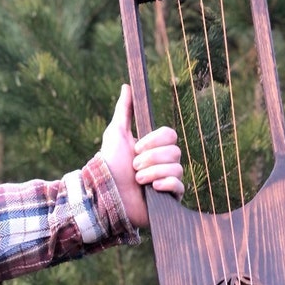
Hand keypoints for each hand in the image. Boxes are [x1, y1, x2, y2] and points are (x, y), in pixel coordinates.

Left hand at [100, 84, 183, 227]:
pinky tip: (152, 188)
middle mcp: (164, 163)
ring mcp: (168, 180)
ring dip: (152, 172)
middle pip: (175, 151)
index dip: (154, 141)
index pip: (170, 135)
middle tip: (134, 166)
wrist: (105, 193)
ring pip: (176, 168)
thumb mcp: (117, 133)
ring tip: (137, 179)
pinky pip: (179, 186)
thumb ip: (124, 110)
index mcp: (155, 147)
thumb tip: (127, 86)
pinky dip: (165, 184)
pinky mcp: (170, 198)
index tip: (137, 147)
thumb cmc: (110, 164)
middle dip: (151, 158)